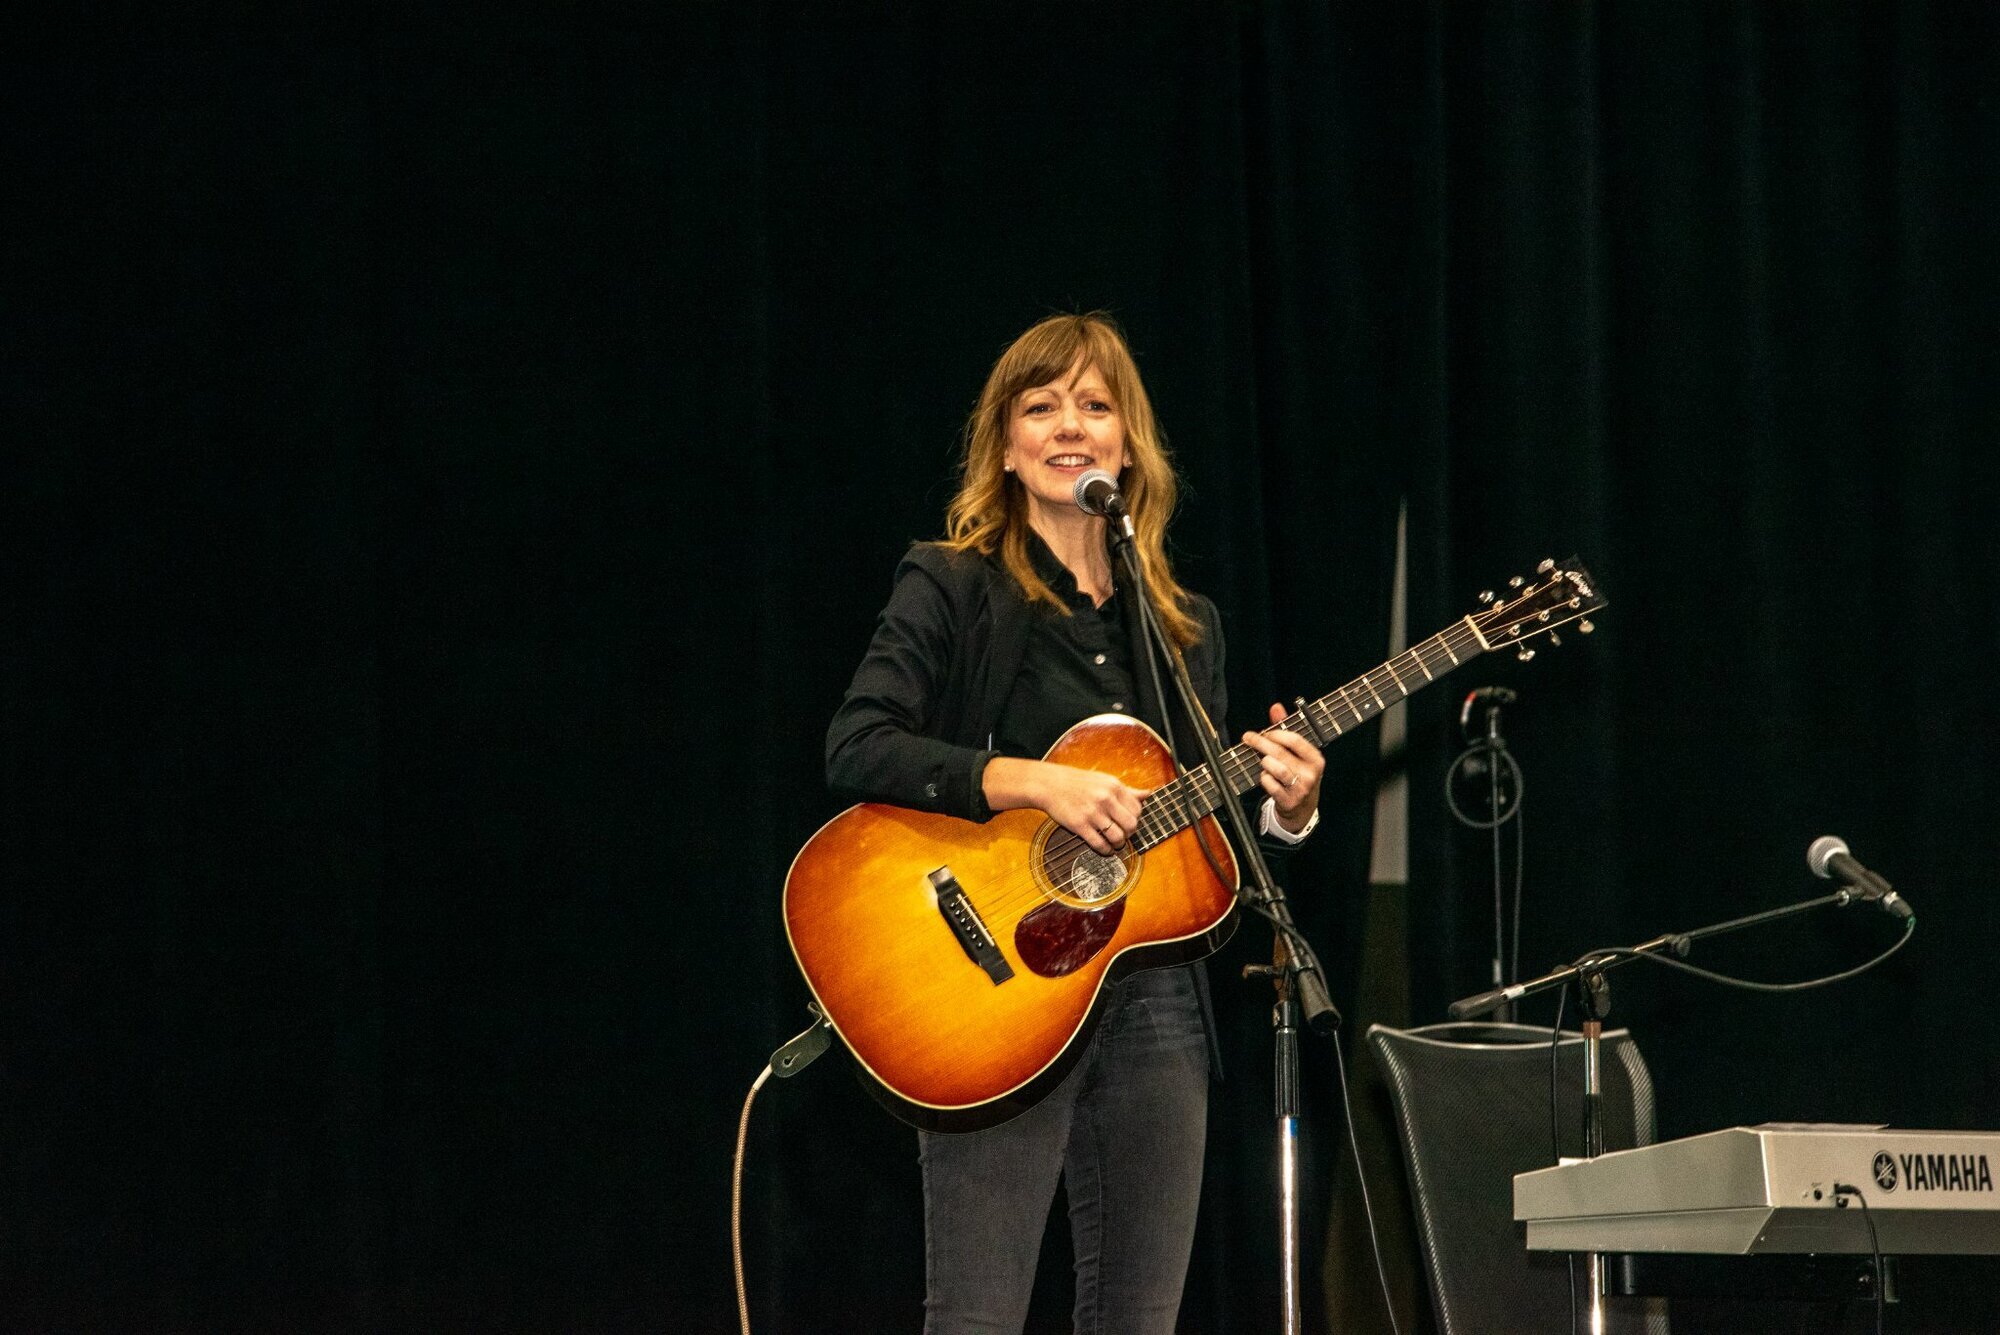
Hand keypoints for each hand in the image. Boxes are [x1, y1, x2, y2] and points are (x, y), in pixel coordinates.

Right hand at [982, 757, 1146, 855]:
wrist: (1050, 785)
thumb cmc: (1079, 783)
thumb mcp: (1105, 781)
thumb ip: (1127, 790)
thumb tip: (1148, 794)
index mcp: (1114, 787)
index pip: (1137, 809)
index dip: (1136, 819)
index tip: (1128, 823)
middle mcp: (1106, 799)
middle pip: (1131, 825)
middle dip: (1130, 834)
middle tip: (1124, 835)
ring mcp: (1092, 813)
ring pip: (1117, 837)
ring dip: (1119, 845)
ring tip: (1115, 844)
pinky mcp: (1079, 825)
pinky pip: (1099, 844)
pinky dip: (1105, 851)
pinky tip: (1104, 849)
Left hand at [1243, 702, 1323, 832]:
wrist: (1303, 808)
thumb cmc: (1299, 774)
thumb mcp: (1298, 753)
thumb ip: (1286, 729)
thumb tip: (1276, 707)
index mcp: (1316, 759)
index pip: (1295, 740)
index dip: (1276, 733)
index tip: (1265, 732)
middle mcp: (1311, 773)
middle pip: (1280, 753)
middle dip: (1260, 743)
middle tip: (1248, 738)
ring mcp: (1300, 788)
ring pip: (1274, 768)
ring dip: (1264, 762)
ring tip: (1264, 761)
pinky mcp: (1289, 801)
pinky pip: (1269, 784)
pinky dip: (1264, 778)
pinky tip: (1266, 777)